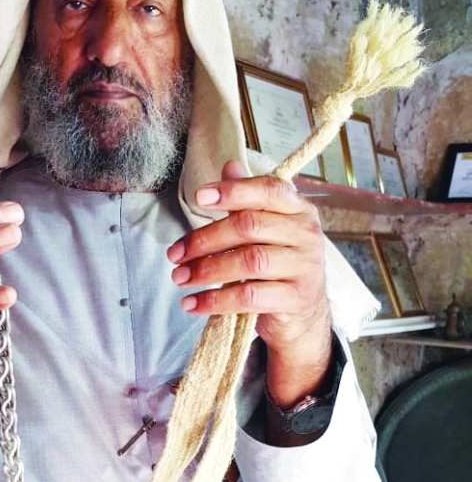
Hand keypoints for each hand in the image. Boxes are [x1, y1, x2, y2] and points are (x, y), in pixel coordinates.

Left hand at [167, 160, 331, 404]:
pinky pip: (248, 297)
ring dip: (206, 270)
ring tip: (180, 277)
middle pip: (249, 227)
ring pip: (248, 262)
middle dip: (205, 239)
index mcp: (298, 209)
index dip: (233, 191)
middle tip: (175, 254)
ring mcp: (304, 267)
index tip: (199, 197)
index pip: (267, 190)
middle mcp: (306, 234)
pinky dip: (215, 300)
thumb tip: (229, 165)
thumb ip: (247, 200)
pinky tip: (192, 303)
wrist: (303, 315)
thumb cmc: (278, 267)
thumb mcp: (266, 230)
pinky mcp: (295, 298)